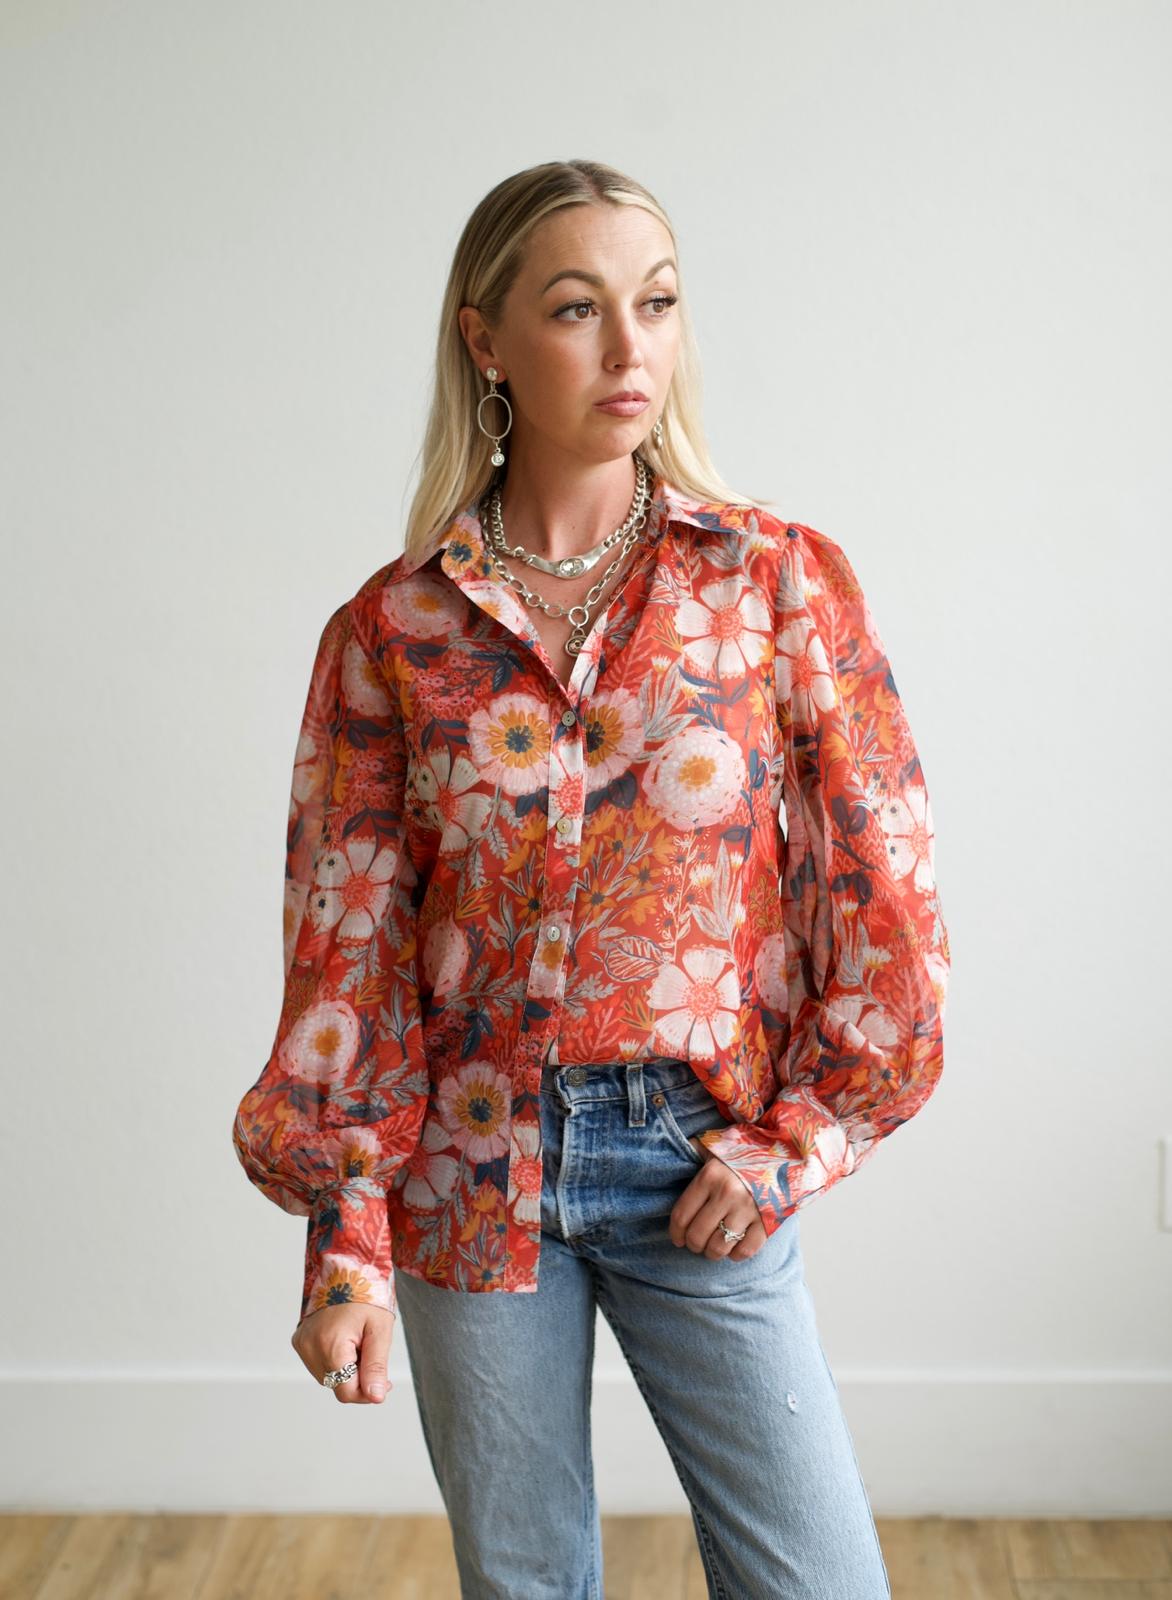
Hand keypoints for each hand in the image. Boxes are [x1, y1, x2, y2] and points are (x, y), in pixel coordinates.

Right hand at [290, 1302, 394, 1402]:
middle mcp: (309, 1348)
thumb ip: (376, 1366)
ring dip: (347, 1369)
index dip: (367, 1392)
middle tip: (372, 1352)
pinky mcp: (299, 1341)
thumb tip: (376, 1397)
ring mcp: (301, 1345)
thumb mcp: (380, 1329)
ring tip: (357, 1342)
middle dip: (359, 1377)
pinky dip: (335, 1360)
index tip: (384, 1381)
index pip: (346, 1393)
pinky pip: (319, 1364)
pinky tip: (344, 1340)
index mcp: (330, 1346)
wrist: (346, 1267)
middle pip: (337, 1385)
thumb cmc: (366, 1294)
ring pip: (328, 1377)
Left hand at [670, 1138, 766, 1260]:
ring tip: (712, 1247)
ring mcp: (749, 1209)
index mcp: (710, 1176)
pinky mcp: (767, 1222)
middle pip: (697, 1235)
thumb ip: (693, 1151)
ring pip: (719, 1247)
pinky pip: (745, 1250)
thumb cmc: (744, 1155)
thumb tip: (669, 1152)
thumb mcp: (715, 1147)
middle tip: (696, 1243)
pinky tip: (733, 1248)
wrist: (785, 1154)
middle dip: (693, 1244)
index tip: (677, 1238)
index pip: (681, 1215)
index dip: (675, 1232)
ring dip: (712, 1252)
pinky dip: (736, 1255)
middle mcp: (728, 1193)